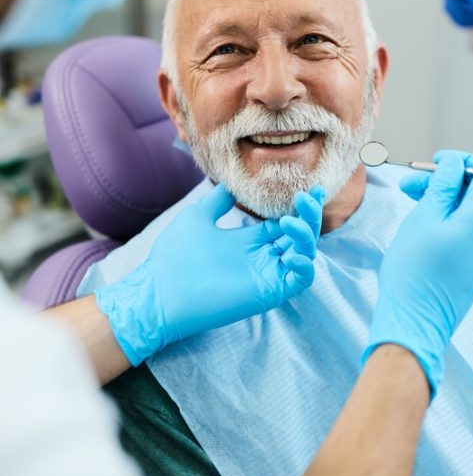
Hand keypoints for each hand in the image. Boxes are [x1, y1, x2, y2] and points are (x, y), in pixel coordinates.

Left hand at [95, 183, 323, 364]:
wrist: (159, 291)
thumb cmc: (174, 256)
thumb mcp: (198, 217)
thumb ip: (218, 200)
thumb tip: (231, 183)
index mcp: (250, 240)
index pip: (285, 222)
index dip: (300, 207)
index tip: (310, 188)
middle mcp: (263, 256)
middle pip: (300, 235)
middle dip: (309, 215)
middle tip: (308, 196)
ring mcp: (267, 274)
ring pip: (304, 254)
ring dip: (306, 235)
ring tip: (289, 221)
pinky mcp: (268, 292)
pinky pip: (299, 280)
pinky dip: (304, 266)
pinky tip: (291, 253)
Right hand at [363, 151, 472, 396]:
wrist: (414, 321)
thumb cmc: (413, 269)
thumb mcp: (424, 219)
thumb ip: (443, 186)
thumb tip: (454, 164)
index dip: (462, 162)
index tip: (436, 161)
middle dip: (444, 182)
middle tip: (409, 183)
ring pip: (467, 212)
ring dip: (441, 200)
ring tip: (409, 200)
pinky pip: (466, 231)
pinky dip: (446, 219)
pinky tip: (422, 221)